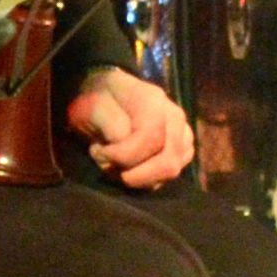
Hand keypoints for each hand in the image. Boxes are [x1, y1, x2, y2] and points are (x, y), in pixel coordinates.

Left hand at [64, 68, 196, 189]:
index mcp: (153, 100)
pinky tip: (129, 165)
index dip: (123, 155)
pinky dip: (147, 179)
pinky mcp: (184, 150)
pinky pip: (169, 176)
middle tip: (106, 163)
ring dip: (139, 177)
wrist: (106, 98)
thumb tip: (126, 143)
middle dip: (133, 173)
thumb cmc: (97, 100)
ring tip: (116, 162)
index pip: (150, 138)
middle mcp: (175, 116)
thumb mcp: (92, 106)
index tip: (99, 151)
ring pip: (170, 171)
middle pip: (167, 161)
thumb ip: (110, 123)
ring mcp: (184, 133)